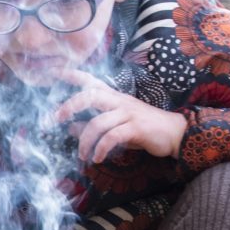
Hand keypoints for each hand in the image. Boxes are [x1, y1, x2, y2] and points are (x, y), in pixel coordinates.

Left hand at [51, 69, 188, 163]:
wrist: (174, 133)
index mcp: (114, 97)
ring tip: (82, 155)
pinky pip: (112, 137)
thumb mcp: (116, 126)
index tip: (54, 72)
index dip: (72, 75)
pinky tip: (98, 158)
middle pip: (90, 95)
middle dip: (70, 106)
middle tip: (55, 119)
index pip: (91, 82)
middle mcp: (119, 101)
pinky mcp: (136, 127)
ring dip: (85, 140)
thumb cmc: (143, 129)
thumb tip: (70, 129)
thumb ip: (94, 125)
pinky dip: (101, 148)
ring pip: (98, 122)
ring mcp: (128, 113)